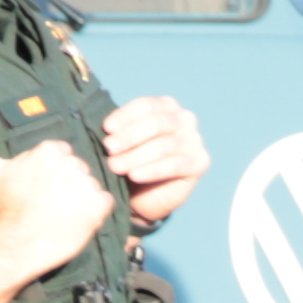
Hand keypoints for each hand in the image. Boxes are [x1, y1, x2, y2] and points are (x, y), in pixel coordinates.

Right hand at [0, 134, 110, 278]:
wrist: (16, 244)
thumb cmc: (2, 209)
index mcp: (49, 151)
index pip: (61, 152)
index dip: (55, 169)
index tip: (46, 183)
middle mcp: (71, 162)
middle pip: (78, 167)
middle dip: (69, 181)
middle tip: (55, 200)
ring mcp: (87, 183)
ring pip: (91, 184)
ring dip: (82, 196)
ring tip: (66, 212)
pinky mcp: (98, 205)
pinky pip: (105, 201)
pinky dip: (96, 210)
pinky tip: (80, 219)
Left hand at [101, 94, 204, 225]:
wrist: (145, 197)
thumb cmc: (132, 162)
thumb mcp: (124, 142)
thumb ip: (118, 130)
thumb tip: (103, 126)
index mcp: (167, 106)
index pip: (146, 105)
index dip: (125, 116)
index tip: (106, 128)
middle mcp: (185, 119)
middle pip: (156, 123)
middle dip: (129, 136)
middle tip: (108, 148)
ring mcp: (194, 140)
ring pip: (163, 145)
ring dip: (136, 156)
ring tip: (115, 166)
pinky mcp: (199, 162)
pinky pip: (175, 165)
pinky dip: (152, 170)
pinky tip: (134, 176)